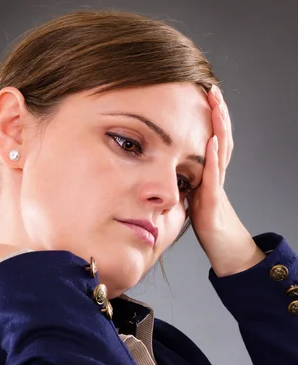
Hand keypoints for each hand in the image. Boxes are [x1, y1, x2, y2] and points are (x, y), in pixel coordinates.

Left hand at [186, 85, 265, 276]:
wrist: (225, 248)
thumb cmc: (208, 224)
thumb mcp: (191, 196)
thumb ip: (183, 181)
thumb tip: (164, 169)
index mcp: (209, 172)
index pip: (211, 138)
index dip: (210, 118)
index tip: (204, 95)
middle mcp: (215, 175)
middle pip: (220, 137)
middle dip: (217, 113)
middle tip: (213, 89)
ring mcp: (216, 187)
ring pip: (220, 151)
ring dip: (219, 127)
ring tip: (216, 105)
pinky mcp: (211, 201)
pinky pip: (214, 176)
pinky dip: (213, 156)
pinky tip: (211, 140)